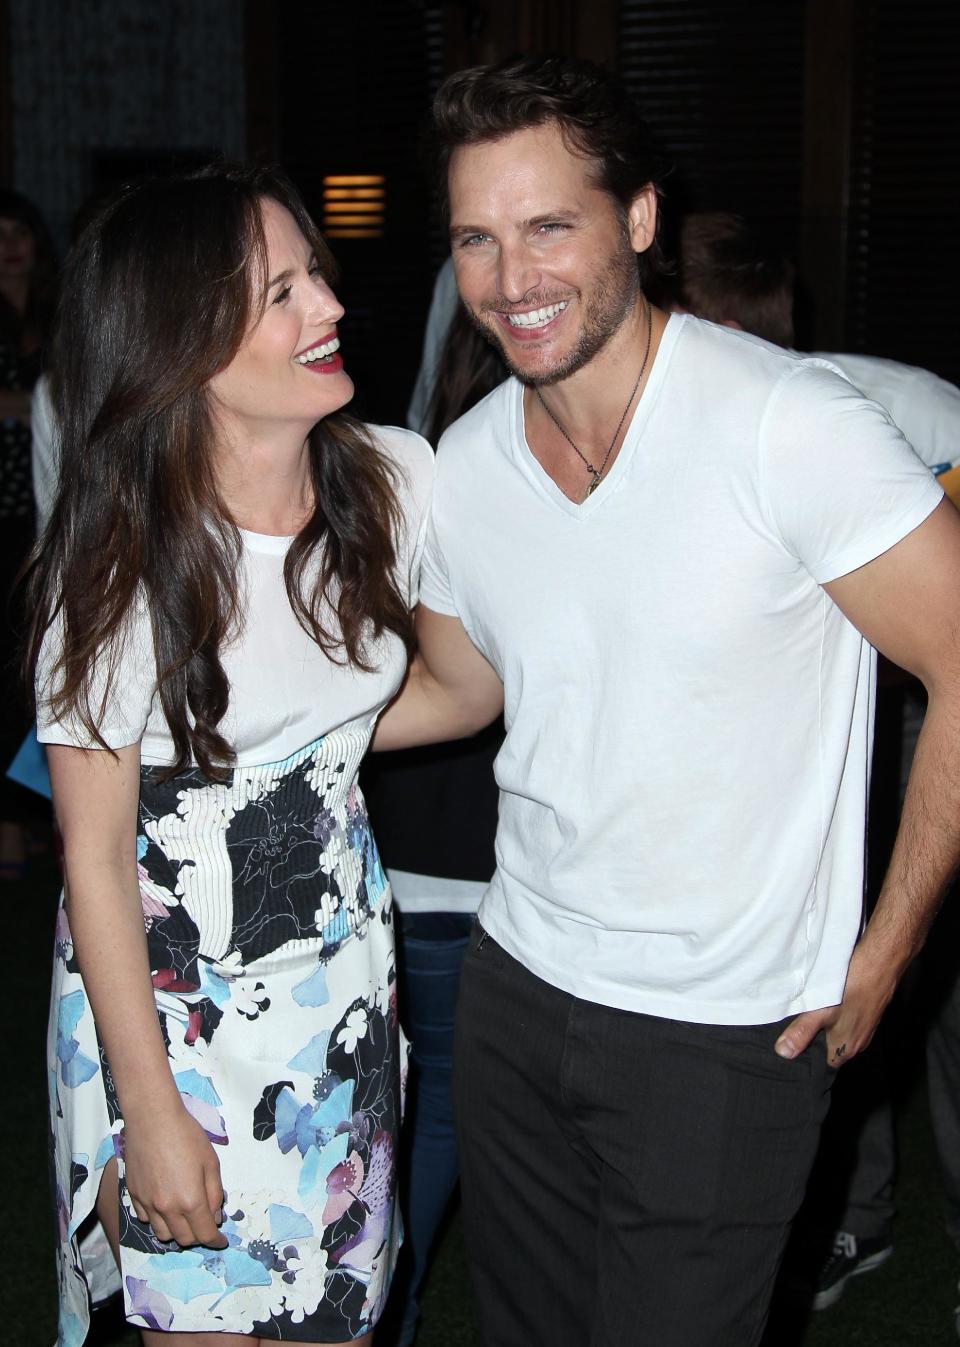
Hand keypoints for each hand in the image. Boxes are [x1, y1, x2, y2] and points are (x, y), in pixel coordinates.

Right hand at [123, 1105, 227, 1247]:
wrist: (152, 1119)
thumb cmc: (187, 1136)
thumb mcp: (211, 1162)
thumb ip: (214, 1193)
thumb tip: (215, 1217)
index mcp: (190, 1201)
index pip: (204, 1234)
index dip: (215, 1241)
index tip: (220, 1241)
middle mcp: (167, 1208)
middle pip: (183, 1239)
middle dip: (197, 1236)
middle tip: (204, 1223)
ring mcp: (147, 1204)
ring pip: (162, 1234)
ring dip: (176, 1231)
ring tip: (184, 1216)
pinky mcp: (133, 1195)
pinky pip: (145, 1219)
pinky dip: (158, 1219)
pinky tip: (164, 1204)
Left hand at [773, 941, 897, 1067]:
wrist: (880, 965)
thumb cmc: (851, 990)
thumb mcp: (820, 1011)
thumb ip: (801, 1032)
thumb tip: (783, 1053)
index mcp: (845, 1048)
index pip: (824, 1063)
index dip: (808, 1057)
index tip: (792, 1045)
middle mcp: (858, 1042)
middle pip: (831, 1047)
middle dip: (815, 1039)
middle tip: (795, 1026)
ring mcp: (866, 1027)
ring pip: (840, 1031)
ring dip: (827, 1024)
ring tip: (809, 1011)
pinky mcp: (869, 1013)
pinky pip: (849, 1019)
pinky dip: (838, 1013)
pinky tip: (828, 1000)